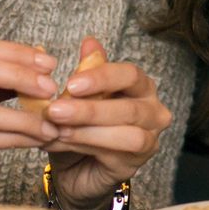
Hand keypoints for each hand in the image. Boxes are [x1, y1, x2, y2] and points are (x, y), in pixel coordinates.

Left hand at [43, 37, 172, 209]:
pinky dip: (87, 147)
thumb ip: (85, 71)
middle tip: (55, 110)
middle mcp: (152, 111)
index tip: (71, 84)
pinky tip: (62, 143)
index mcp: (140, 87)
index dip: (102, 78)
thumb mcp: (76, 96)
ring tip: (58, 129)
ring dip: (89, 131)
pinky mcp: (136, 163)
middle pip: (130, 107)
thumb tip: (89, 41)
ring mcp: (149, 139)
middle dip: (90, 109)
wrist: (73, 167)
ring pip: (128, 133)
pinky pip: (116, 154)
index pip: (130, 75)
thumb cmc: (78, 125)